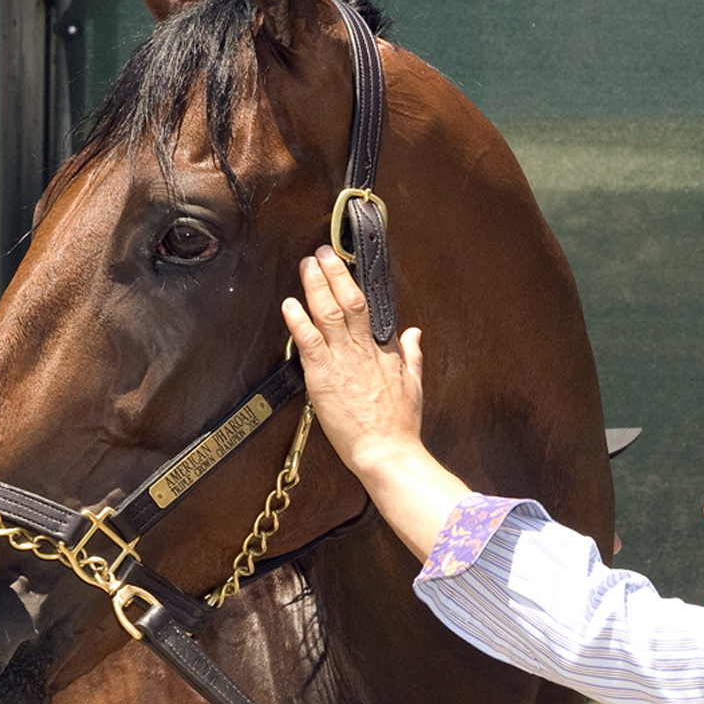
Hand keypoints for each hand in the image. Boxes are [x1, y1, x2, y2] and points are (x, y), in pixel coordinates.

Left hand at [282, 249, 468, 560]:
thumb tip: (414, 334)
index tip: (346, 266)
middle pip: (349, 300)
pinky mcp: (324, 376)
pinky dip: (298, 320)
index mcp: (384, 350)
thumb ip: (412, 354)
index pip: (369, 308)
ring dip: (316, 285)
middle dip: (335, 273)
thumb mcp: (414, 384)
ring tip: (307, 265)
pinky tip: (290, 304)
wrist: (387, 451)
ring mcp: (343, 360)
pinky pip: (308, 341)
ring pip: (328, 312)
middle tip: (323, 252)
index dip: (355, 284)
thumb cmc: (400, 425)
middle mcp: (364, 349)